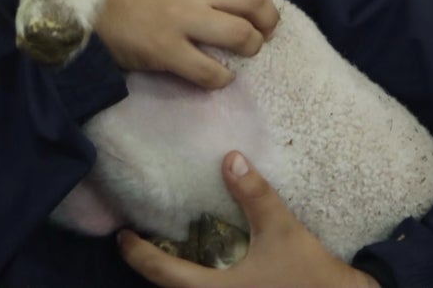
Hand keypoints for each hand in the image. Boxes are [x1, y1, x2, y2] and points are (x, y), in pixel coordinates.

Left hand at [117, 151, 379, 287]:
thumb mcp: (282, 231)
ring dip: (178, 274)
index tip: (122, 235)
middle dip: (153, 264)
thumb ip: (254, 195)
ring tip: (170, 246)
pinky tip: (207, 264)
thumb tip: (231, 158)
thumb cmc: (310, 277)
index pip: (161, 272)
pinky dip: (200, 280)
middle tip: (141, 237)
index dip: (136, 253)